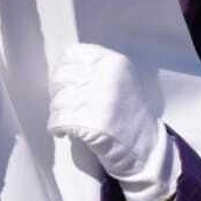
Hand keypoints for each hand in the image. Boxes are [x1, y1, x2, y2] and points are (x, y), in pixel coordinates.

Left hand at [48, 44, 180, 200]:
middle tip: (65, 105)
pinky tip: (64, 132)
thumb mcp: (121, 80)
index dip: (63, 70)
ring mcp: (100, 98)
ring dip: (58, 114)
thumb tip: (60, 69)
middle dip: (58, 94)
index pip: (72, 55)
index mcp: (114, 62)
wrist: (144, 146)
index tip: (65, 83)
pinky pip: (58, 121)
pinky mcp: (92, 122)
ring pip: (58, 101)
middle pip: (61, 78)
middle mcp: (107, 75)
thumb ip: (96, 69)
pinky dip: (57, 128)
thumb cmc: (128, 113)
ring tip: (68, 120)